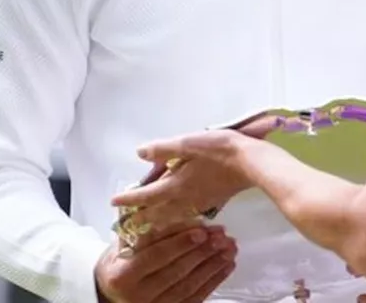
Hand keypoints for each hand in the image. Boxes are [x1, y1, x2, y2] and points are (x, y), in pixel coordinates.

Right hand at [95, 222, 236, 302]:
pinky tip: (227, 265)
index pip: (155, 256)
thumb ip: (144, 233)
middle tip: (221, 235)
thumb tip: (175, 212)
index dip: (180, 243)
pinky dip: (214, 280)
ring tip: (229, 247)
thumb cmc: (119, 265)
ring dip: (213, 264)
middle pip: (176, 271)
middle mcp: (138, 296)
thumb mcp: (121, 247)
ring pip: (189, 285)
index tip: (201, 230)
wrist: (112, 296)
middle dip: (202, 251)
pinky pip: (196, 297)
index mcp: (123, 276)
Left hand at [112, 130, 257, 231]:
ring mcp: (199, 202)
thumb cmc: (220, 150)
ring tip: (147, 223)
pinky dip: (174, 217)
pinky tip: (177, 214)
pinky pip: (185, 214)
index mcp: (175, 185)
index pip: (146, 196)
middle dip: (140, 218)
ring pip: (172, 216)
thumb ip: (163, 149)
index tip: (113, 203)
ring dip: (157, 220)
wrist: (252, 163)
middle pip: (157, 213)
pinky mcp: (212, 201)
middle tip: (126, 222)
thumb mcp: (188, 143)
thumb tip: (140, 152)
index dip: (128, 199)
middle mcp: (184, 198)